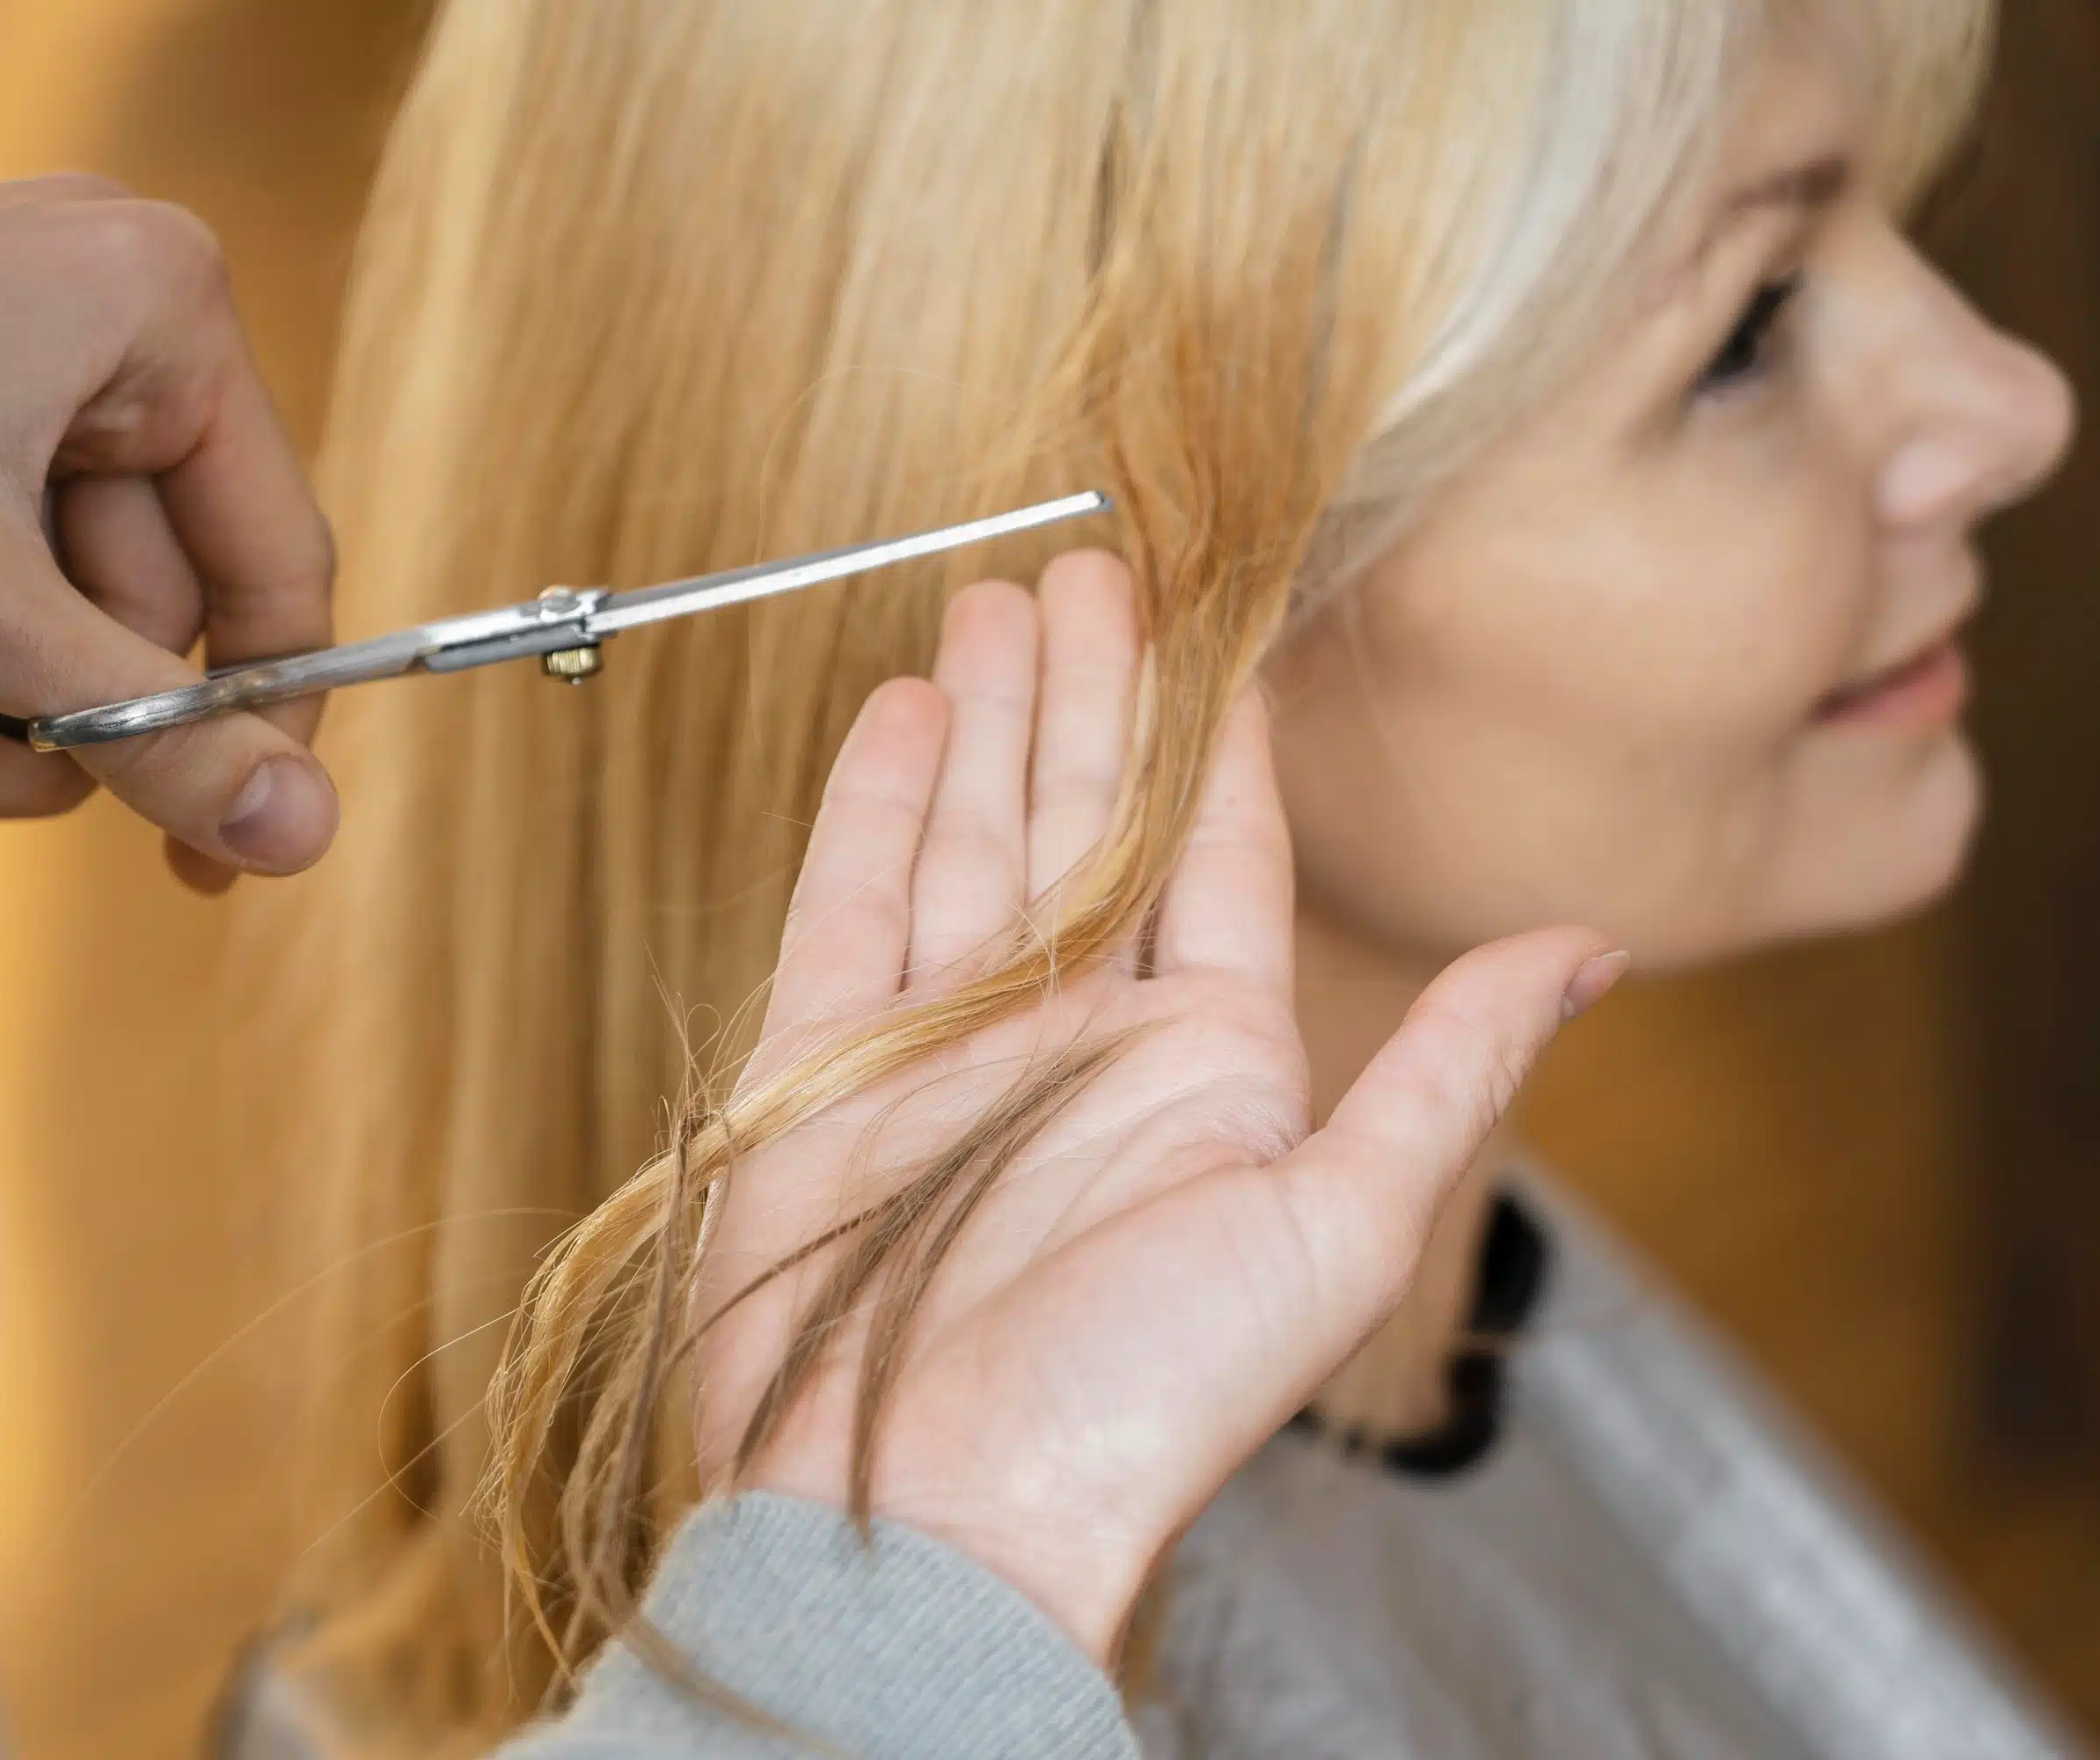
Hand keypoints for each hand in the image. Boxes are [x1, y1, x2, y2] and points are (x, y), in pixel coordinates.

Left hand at [0, 177, 338, 889]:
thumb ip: (153, 731)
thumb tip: (301, 831)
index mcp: (160, 311)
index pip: (279, 562)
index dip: (260, 716)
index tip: (236, 831)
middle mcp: (99, 320)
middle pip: (159, 601)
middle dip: (65, 704)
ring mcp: (9, 362)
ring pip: (64, 609)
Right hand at [694, 553, 1624, 1660]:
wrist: (936, 1520)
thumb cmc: (1143, 1400)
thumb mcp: (1336, 1222)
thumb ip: (1446, 1068)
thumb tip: (1588, 952)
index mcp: (1203, 1062)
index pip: (1218, 853)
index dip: (1216, 735)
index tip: (1216, 622)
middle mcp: (1076, 1035)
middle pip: (1088, 819)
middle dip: (1090, 690)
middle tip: (1092, 567)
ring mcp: (948, 1041)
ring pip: (973, 834)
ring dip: (986, 713)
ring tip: (999, 597)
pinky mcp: (829, 1063)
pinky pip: (854, 901)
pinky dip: (874, 802)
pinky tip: (901, 710)